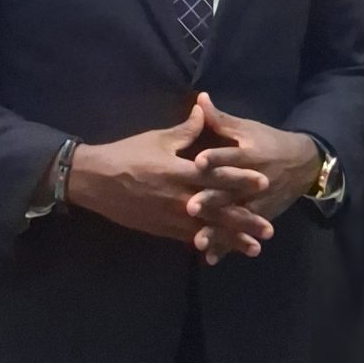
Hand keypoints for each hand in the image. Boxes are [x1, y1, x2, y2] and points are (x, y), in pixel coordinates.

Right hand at [66, 103, 272, 257]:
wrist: (94, 181)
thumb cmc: (126, 155)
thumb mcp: (157, 139)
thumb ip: (185, 130)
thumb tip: (204, 110)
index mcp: (178, 171)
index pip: (216, 176)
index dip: (240, 179)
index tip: (264, 182)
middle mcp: (178, 198)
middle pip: (217, 211)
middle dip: (244, 221)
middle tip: (269, 229)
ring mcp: (169, 216)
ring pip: (207, 231)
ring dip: (231, 240)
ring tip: (254, 248)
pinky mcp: (161, 229)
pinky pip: (188, 238)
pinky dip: (208, 244)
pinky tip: (224, 252)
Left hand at [187, 93, 322, 261]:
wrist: (304, 165)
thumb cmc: (269, 142)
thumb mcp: (247, 128)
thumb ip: (220, 119)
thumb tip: (199, 99)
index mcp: (250, 155)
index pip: (230, 157)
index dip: (216, 159)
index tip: (198, 162)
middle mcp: (254, 181)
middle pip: (230, 192)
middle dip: (212, 201)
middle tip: (190, 207)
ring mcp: (258, 202)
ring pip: (235, 218)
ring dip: (217, 231)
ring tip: (198, 241)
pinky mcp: (261, 217)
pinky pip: (242, 233)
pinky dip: (228, 246)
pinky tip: (210, 259)